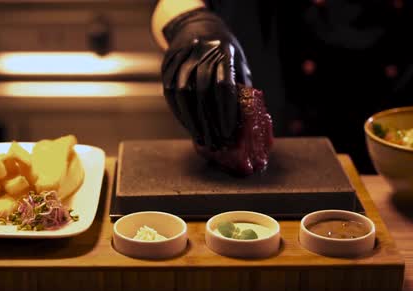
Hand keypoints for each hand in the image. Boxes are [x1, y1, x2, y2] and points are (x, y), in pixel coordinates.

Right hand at [161, 8, 251, 148]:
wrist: (197, 26)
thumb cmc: (224, 50)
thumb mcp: (239, 62)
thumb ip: (242, 88)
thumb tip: (244, 121)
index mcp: (224, 51)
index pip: (224, 86)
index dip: (225, 111)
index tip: (228, 132)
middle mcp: (201, 52)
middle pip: (202, 92)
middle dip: (208, 121)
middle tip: (215, 142)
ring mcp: (181, 57)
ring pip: (183, 94)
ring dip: (191, 120)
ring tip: (201, 138)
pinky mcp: (168, 64)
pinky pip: (171, 93)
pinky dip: (179, 113)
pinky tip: (188, 125)